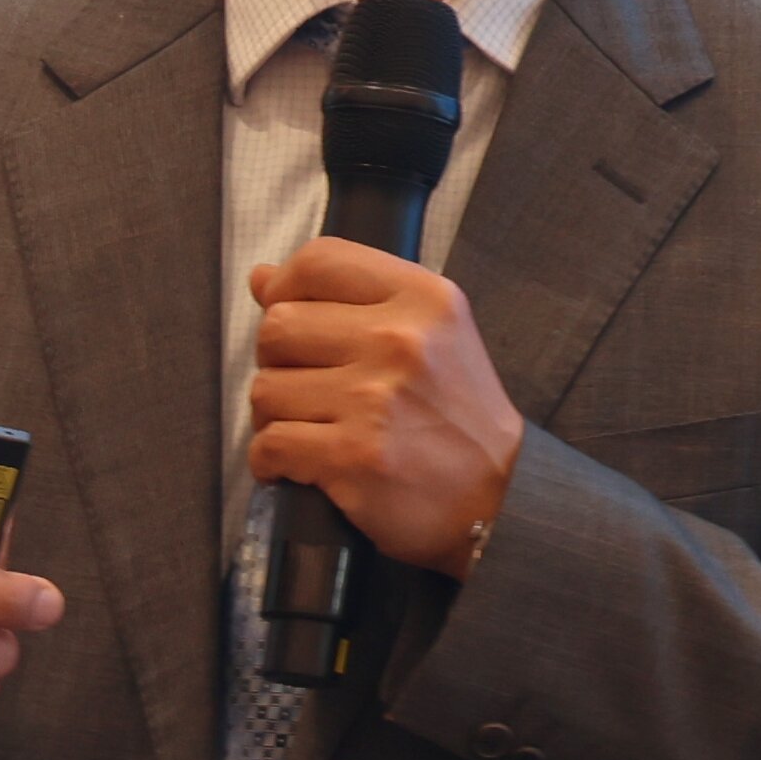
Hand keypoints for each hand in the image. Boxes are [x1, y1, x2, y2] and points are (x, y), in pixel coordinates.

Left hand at [250, 237, 530, 571]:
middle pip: (279, 326)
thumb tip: (262, 277)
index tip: (286, 311)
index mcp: (424, 299)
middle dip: (279, 360)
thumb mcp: (431, 336)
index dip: (285, 285)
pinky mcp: (352, 456)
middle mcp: (400, 341)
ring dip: (275, 415)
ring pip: (265, 389)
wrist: (498, 498)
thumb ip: (351, 301)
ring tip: (312, 428)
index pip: (321, 261)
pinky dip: (272, 460)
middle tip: (308, 385)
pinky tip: (300, 464)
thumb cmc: (459, 417)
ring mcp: (374, 400)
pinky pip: (269, 444)